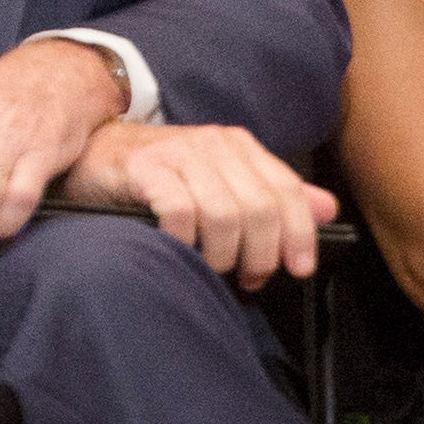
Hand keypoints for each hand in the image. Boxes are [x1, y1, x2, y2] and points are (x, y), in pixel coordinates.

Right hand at [57, 120, 335, 288]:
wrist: (95, 153)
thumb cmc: (160, 176)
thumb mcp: (221, 182)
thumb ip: (272, 195)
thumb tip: (327, 209)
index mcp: (240, 146)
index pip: (287, 190)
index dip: (299, 233)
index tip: (299, 268)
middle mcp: (215, 144)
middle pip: (260, 209)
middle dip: (259, 254)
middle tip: (245, 278)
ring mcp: (179, 154)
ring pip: (224, 214)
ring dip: (221, 254)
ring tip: (209, 266)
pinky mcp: (145, 168)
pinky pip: (180, 211)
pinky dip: (185, 240)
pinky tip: (178, 249)